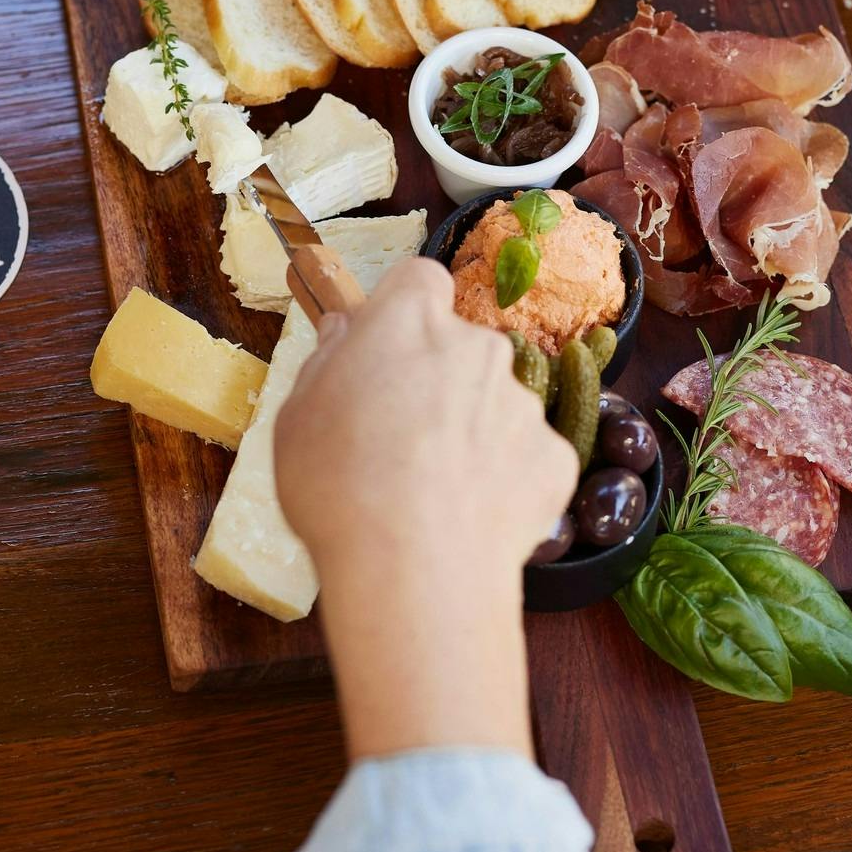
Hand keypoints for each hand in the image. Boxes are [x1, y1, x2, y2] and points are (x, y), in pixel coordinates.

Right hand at [276, 258, 576, 759]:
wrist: (414, 571)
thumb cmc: (338, 488)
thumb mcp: (297, 417)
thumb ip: (326, 363)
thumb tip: (346, 332)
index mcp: (410, 322)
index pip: (419, 280)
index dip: (402, 311)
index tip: (383, 349)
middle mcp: (477, 347)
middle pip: (460, 348)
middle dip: (437, 380)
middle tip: (398, 438)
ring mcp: (522, 402)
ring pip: (495, 405)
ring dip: (471, 433)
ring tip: (432, 492)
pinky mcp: (554, 457)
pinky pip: (526, 457)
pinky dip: (504, 480)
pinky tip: (470, 515)